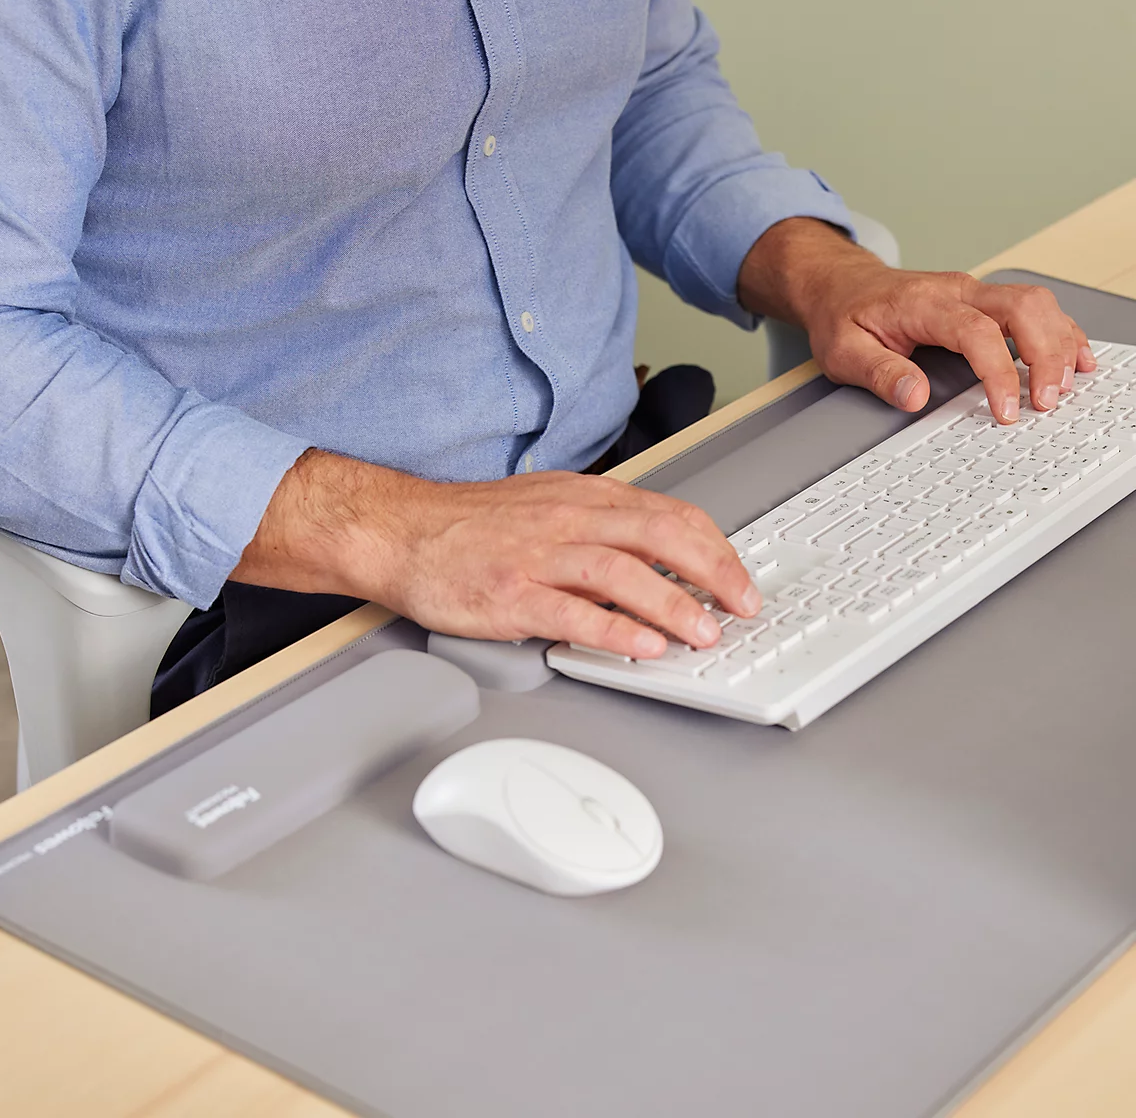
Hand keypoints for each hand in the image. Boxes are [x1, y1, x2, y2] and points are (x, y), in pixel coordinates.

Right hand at [233, 450, 761, 657]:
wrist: (402, 531)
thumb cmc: (470, 524)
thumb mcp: (546, 506)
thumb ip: (601, 528)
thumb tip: (658, 560)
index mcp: (583, 498)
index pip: (668, 514)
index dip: (714, 548)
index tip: (738, 577)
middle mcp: (567, 520)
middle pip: (658, 536)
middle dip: (712, 572)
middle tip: (742, 606)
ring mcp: (539, 556)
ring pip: (623, 572)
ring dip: (672, 605)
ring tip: (704, 633)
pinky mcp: (511, 595)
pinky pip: (572, 612)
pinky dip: (614, 630)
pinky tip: (642, 647)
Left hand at [739, 218, 1095, 423]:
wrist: (840, 285)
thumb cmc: (843, 315)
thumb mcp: (843, 352)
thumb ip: (879, 373)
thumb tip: (914, 397)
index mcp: (923, 303)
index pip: (976, 332)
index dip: (999, 372)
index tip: (1007, 408)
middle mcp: (956, 291)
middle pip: (1023, 308)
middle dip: (1045, 354)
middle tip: (1048, 400)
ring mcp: (973, 292)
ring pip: (1036, 304)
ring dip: (1059, 342)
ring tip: (1066, 386)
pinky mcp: (983, 300)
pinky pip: (1034, 308)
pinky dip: (1058, 331)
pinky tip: (1073, 357)